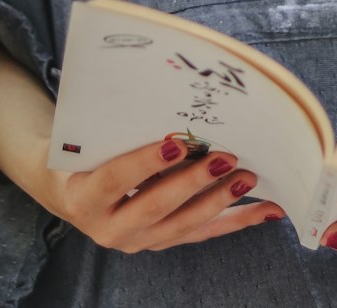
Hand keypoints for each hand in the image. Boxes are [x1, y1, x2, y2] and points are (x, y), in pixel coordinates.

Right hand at [39, 138, 285, 252]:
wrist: (70, 190)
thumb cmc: (81, 153)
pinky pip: (202, 233)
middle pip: (155, 206)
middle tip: (224, 158)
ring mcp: (138, 239)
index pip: (116, 179)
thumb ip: (114, 127)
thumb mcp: (85, 140)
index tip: (176, 143)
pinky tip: (267, 210)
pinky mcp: (161, 241)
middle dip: (192, 182)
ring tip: (248, 178)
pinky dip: (236, 220)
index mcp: (85, 198)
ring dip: (219, 202)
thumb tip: (158, 94)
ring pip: (183, 225)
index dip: (145, 162)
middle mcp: (110, 228)